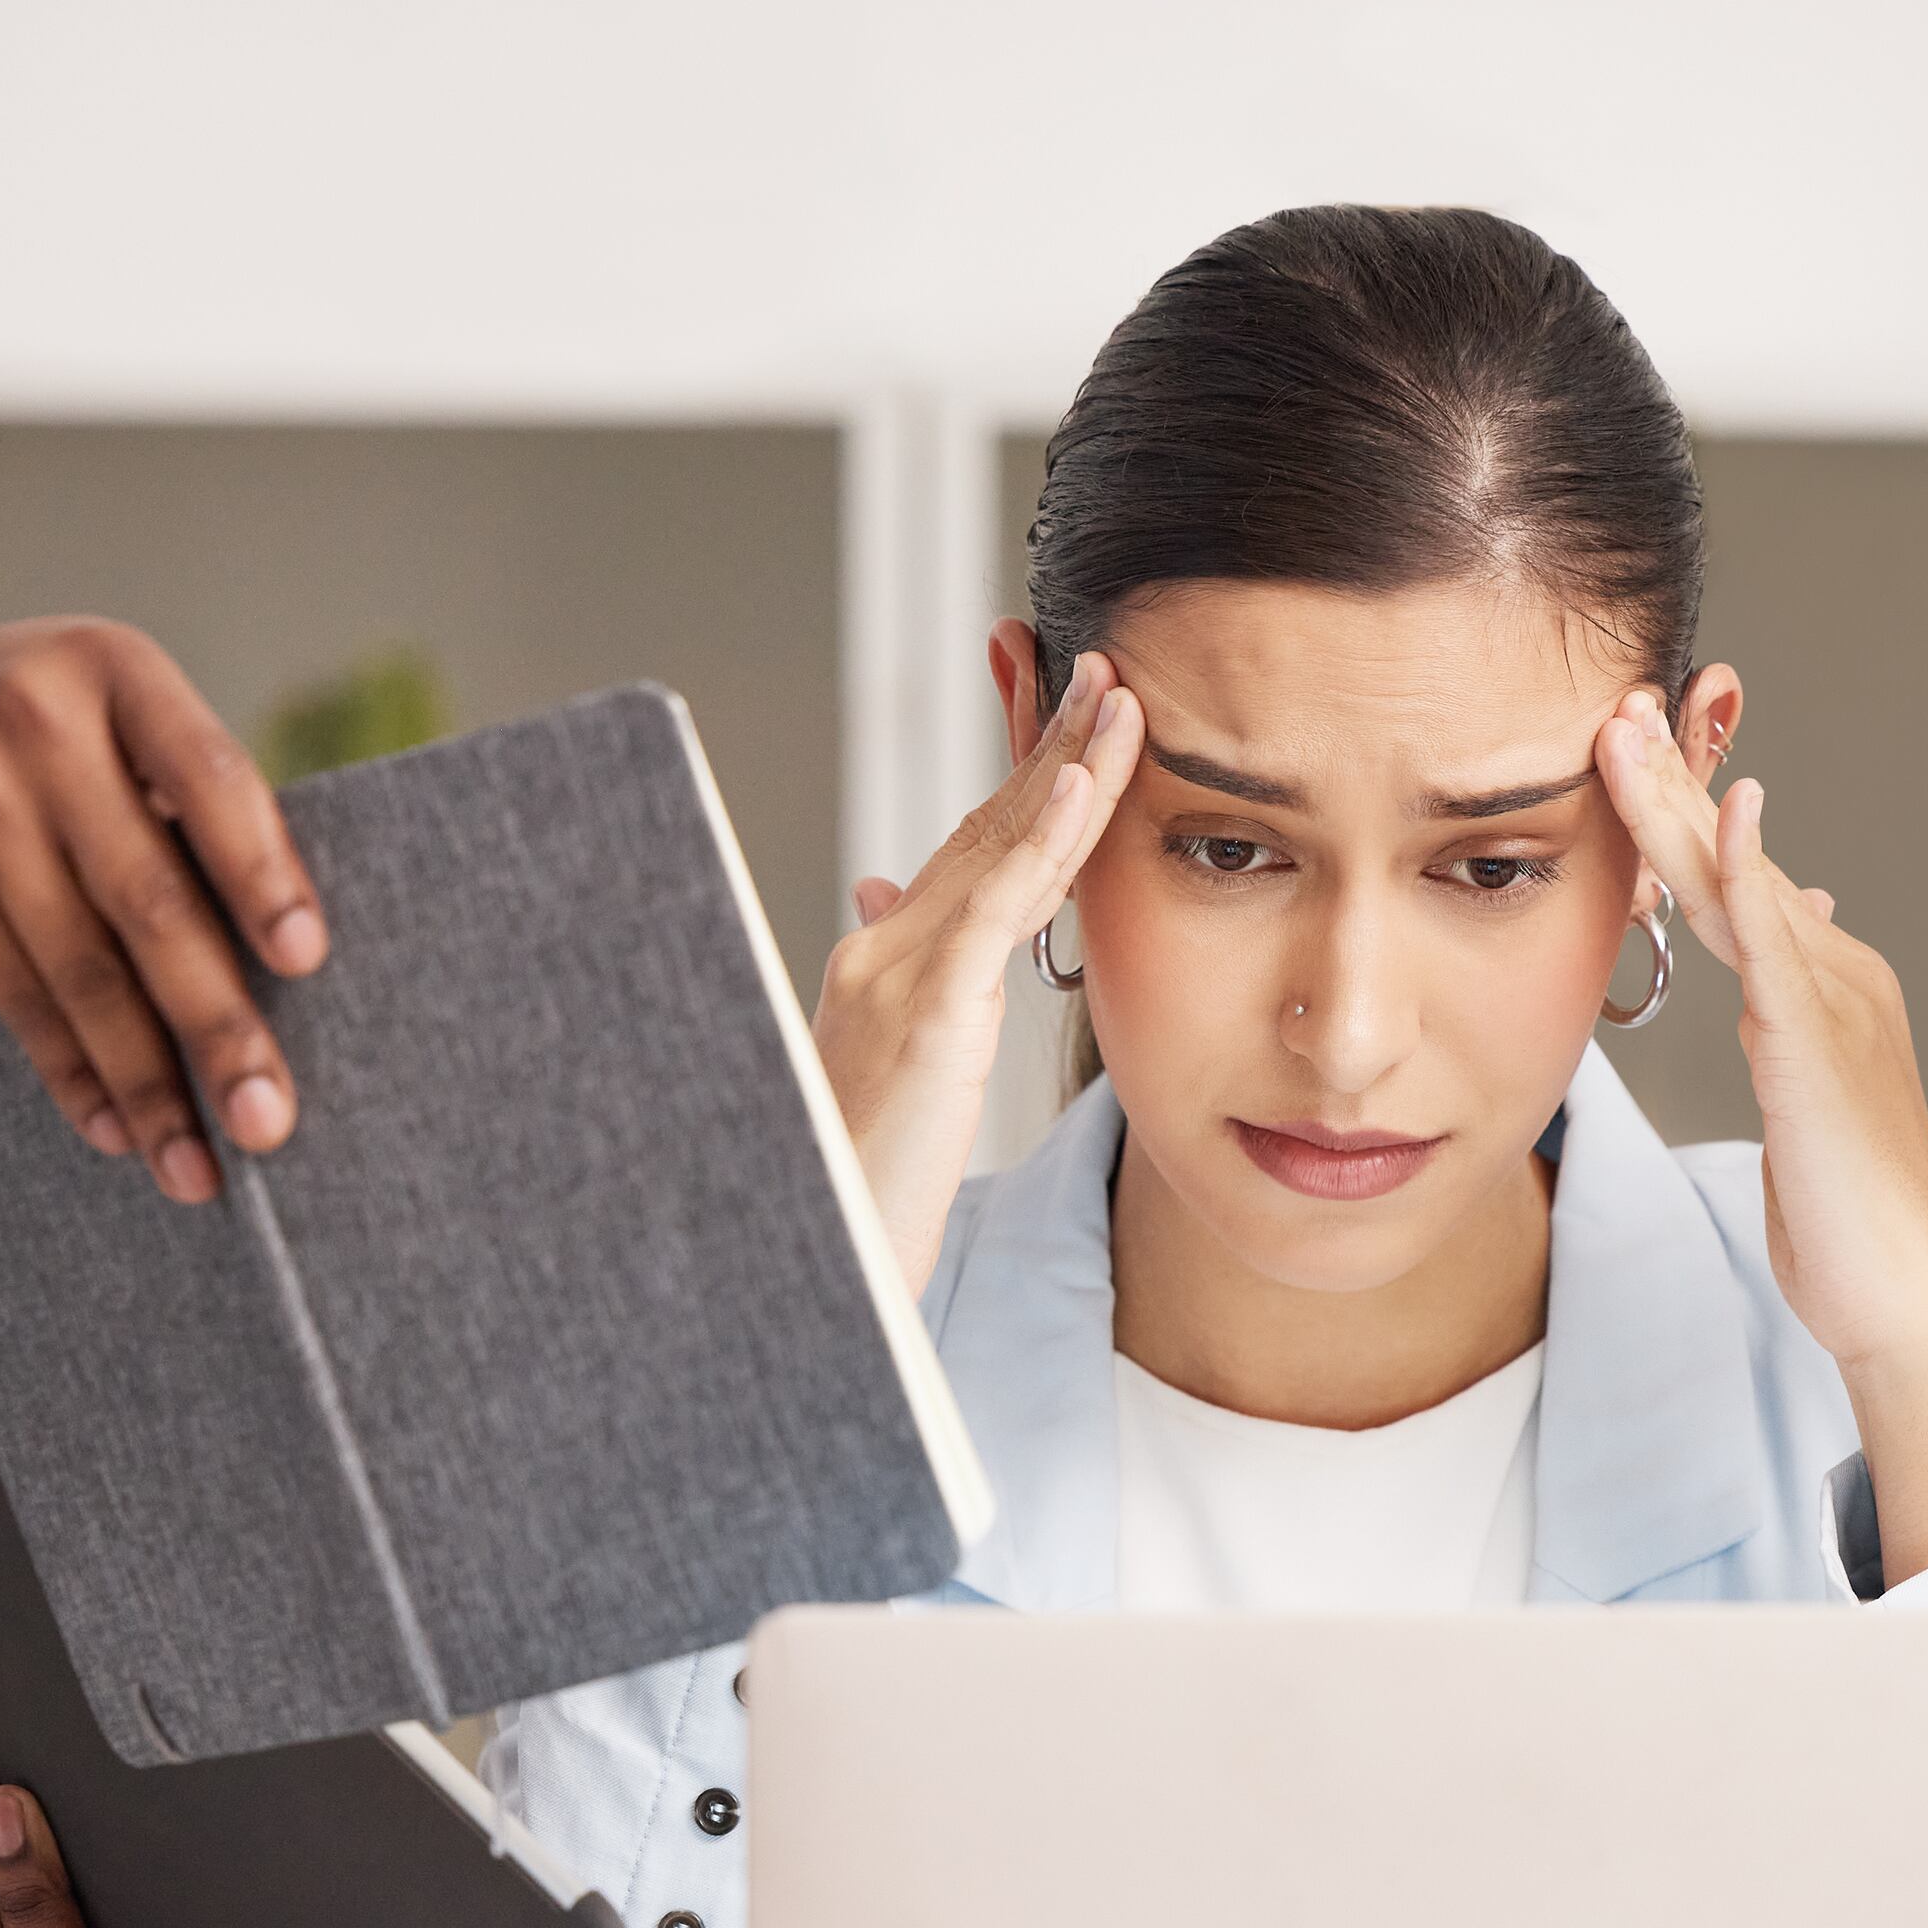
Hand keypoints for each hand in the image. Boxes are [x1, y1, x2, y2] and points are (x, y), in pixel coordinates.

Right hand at [0, 611, 326, 1208]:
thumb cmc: (8, 724)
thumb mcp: (94, 705)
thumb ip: (178, 793)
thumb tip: (280, 958)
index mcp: (114, 673)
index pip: (210, 778)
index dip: (262, 873)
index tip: (305, 959)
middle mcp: (42, 737)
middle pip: (150, 903)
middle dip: (218, 1026)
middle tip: (270, 1120)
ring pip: (84, 975)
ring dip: (150, 1086)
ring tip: (202, 1169)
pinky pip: (21, 1005)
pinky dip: (77, 1077)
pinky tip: (119, 1131)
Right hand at [812, 649, 1141, 1289]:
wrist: (810, 1256)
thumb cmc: (857, 1180)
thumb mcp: (889, 1066)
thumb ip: (907, 978)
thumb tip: (879, 884)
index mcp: (890, 960)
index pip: (972, 848)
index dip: (1027, 776)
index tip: (1078, 713)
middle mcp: (886, 947)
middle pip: (987, 827)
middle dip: (1055, 744)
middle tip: (1110, 670)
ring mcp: (899, 973)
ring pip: (997, 848)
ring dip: (1066, 765)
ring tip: (1118, 697)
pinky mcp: (926, 1013)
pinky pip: (995, 908)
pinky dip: (1042, 839)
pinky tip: (1083, 782)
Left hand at [1597, 685, 1927, 1583]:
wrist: (1906, 1303)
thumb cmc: (1852, 1222)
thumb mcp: (1805, 1102)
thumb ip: (1785, 1020)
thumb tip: (1780, 936)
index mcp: (1824, 989)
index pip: (1734, 881)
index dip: (1679, 810)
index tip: (1625, 747)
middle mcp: (1835, 979)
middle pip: (1733, 861)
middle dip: (1672, 779)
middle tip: (1614, 703)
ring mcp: (1834, 1008)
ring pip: (1740, 886)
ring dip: (1681, 803)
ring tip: (1628, 733)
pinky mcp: (1820, 1051)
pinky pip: (1778, 948)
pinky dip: (1752, 877)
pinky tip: (1732, 816)